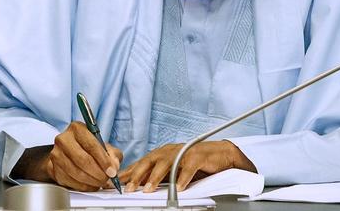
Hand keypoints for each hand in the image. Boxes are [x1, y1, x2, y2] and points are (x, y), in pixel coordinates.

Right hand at [45, 121, 122, 190]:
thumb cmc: (87, 147)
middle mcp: (64, 139)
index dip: (104, 161)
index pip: (92, 145)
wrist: (67, 151)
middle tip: (105, 179)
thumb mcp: (103, 145)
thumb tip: (113, 167)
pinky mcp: (51, 167)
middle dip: (97, 173)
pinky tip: (89, 184)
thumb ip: (112, 154)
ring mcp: (55, 153)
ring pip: (75, 172)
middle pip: (82, 160)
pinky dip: (82, 186)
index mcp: (77, 128)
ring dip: (90, 181)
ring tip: (99, 182)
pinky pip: (68, 180)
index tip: (112, 171)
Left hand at [119, 140, 255, 192]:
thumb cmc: (195, 161)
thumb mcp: (173, 168)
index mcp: (164, 153)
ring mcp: (185, 152)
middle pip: (151, 161)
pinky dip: (183, 178)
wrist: (220, 153)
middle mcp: (171, 151)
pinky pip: (188, 168)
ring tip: (148, 189)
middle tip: (129, 188)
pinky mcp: (198, 157)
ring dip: (156, 177)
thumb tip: (140, 184)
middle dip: (138, 175)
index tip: (118, 181)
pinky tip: (178, 188)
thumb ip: (158, 174)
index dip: (130, 171)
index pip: (143, 162)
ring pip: (166, 163)